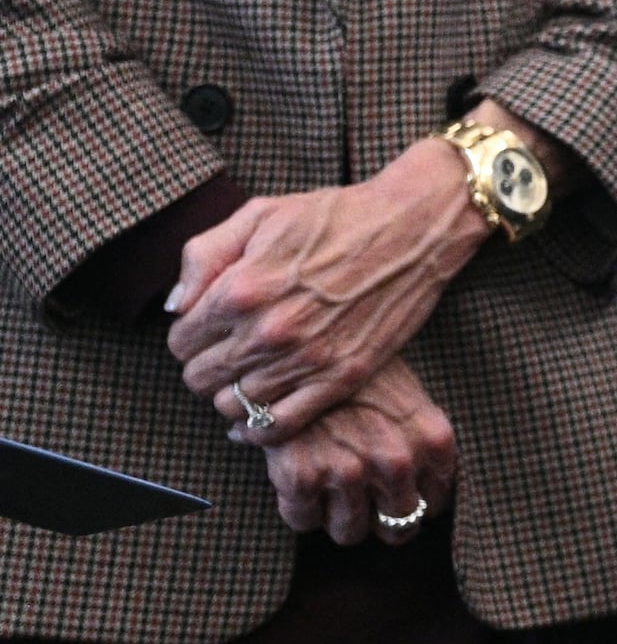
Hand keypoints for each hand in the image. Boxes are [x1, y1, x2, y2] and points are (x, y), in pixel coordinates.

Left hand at [168, 138, 494, 441]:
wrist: (414, 229)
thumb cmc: (336, 216)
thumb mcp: (259, 214)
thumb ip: (203, 256)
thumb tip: (176, 306)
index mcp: (240, 289)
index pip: (181, 342)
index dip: (189, 336)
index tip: (209, 330)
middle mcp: (268, 331)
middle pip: (201, 379)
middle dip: (206, 367)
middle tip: (228, 352)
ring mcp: (307, 359)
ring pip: (234, 406)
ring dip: (233, 394)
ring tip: (250, 374)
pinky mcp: (342, 377)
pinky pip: (280, 424)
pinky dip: (259, 429)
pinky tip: (257, 418)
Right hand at [259, 360, 458, 548]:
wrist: (305, 340)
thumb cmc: (361, 366)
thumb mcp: (410, 395)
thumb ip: (418, 440)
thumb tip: (421, 485)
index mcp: (434, 443)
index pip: (435, 505)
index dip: (415, 504)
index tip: (398, 497)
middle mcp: (398, 463)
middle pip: (397, 528)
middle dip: (380, 519)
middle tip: (363, 504)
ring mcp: (349, 472)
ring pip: (349, 532)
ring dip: (339, 518)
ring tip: (328, 493)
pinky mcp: (301, 477)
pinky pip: (303, 521)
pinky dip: (299, 508)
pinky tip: (298, 484)